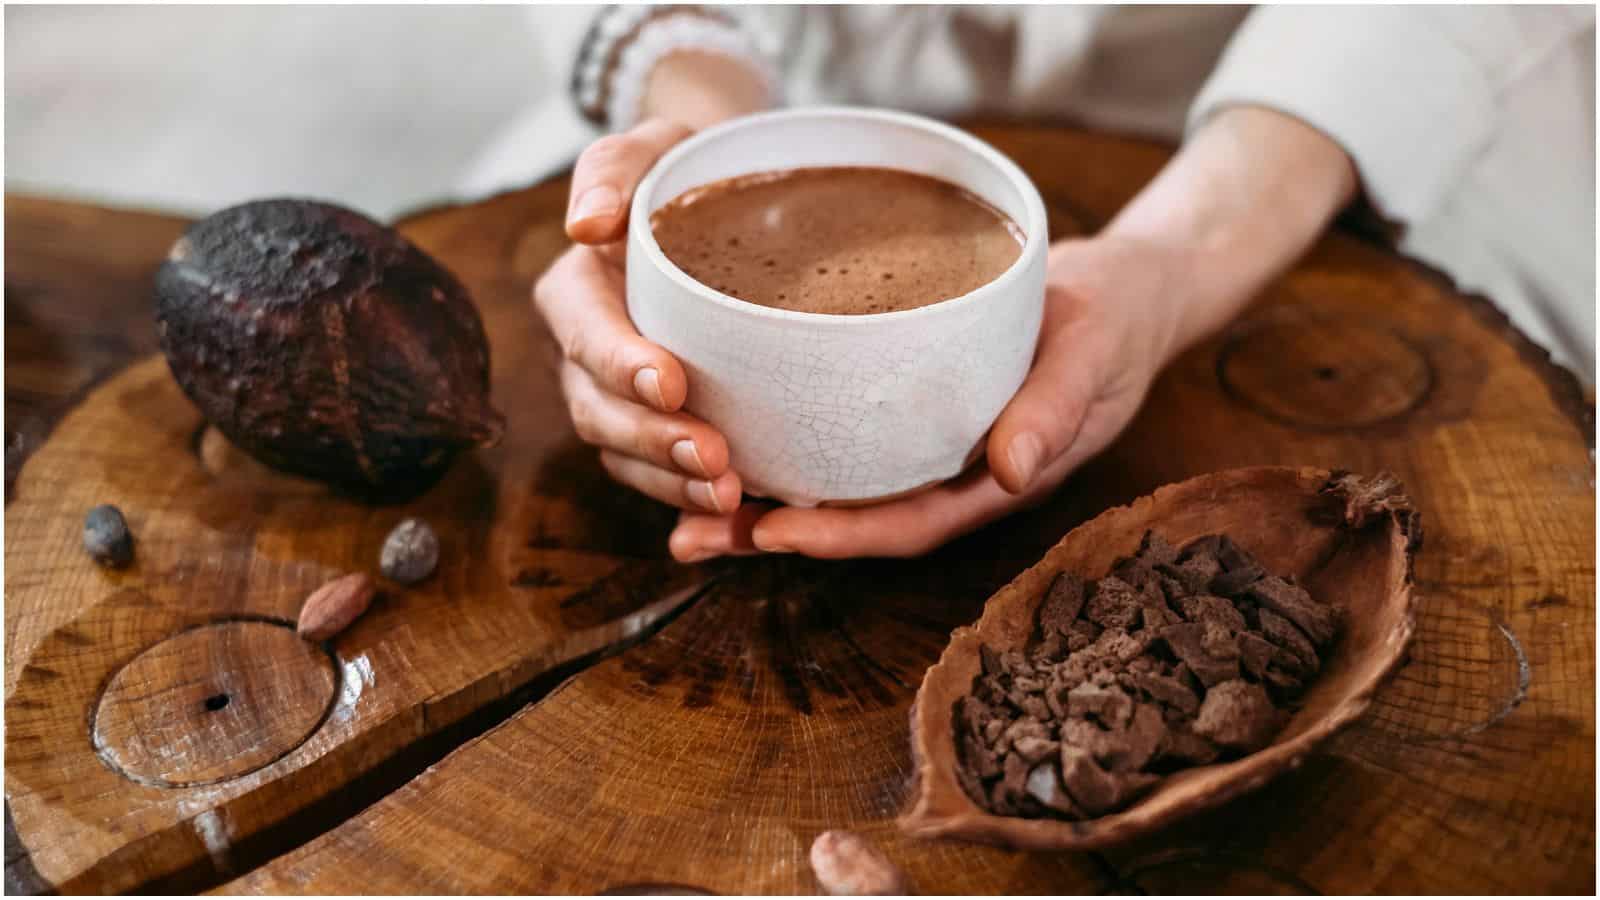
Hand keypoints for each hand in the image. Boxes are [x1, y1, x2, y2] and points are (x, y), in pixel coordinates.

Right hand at [534, 119, 744, 515]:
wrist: (729, 212)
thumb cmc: (688, 174)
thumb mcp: (654, 148)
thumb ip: (614, 170)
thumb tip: (585, 224)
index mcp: (577, 294)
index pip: (585, 334)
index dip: (620, 363)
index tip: (671, 381)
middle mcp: (587, 357)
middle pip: (600, 412)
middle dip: (652, 441)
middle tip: (713, 460)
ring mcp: (619, 402)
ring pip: (627, 458)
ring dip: (673, 483)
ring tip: (729, 495)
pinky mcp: (659, 431)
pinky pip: (663, 480)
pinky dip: (692, 503)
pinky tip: (738, 516)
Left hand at [669, 236, 1185, 559]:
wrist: (1126, 291)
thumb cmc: (1114, 321)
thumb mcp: (1093, 353)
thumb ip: (1056, 407)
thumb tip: (1014, 470)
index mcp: (993, 477)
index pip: (909, 523)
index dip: (841, 535)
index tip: (773, 530)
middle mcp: (950, 473)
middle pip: (853, 518)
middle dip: (773, 533)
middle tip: (689, 535)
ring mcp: (927, 444)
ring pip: (836, 485)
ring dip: (761, 500)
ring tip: (679, 505)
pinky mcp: (908, 404)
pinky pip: (840, 437)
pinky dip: (785, 443)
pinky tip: (724, 431)